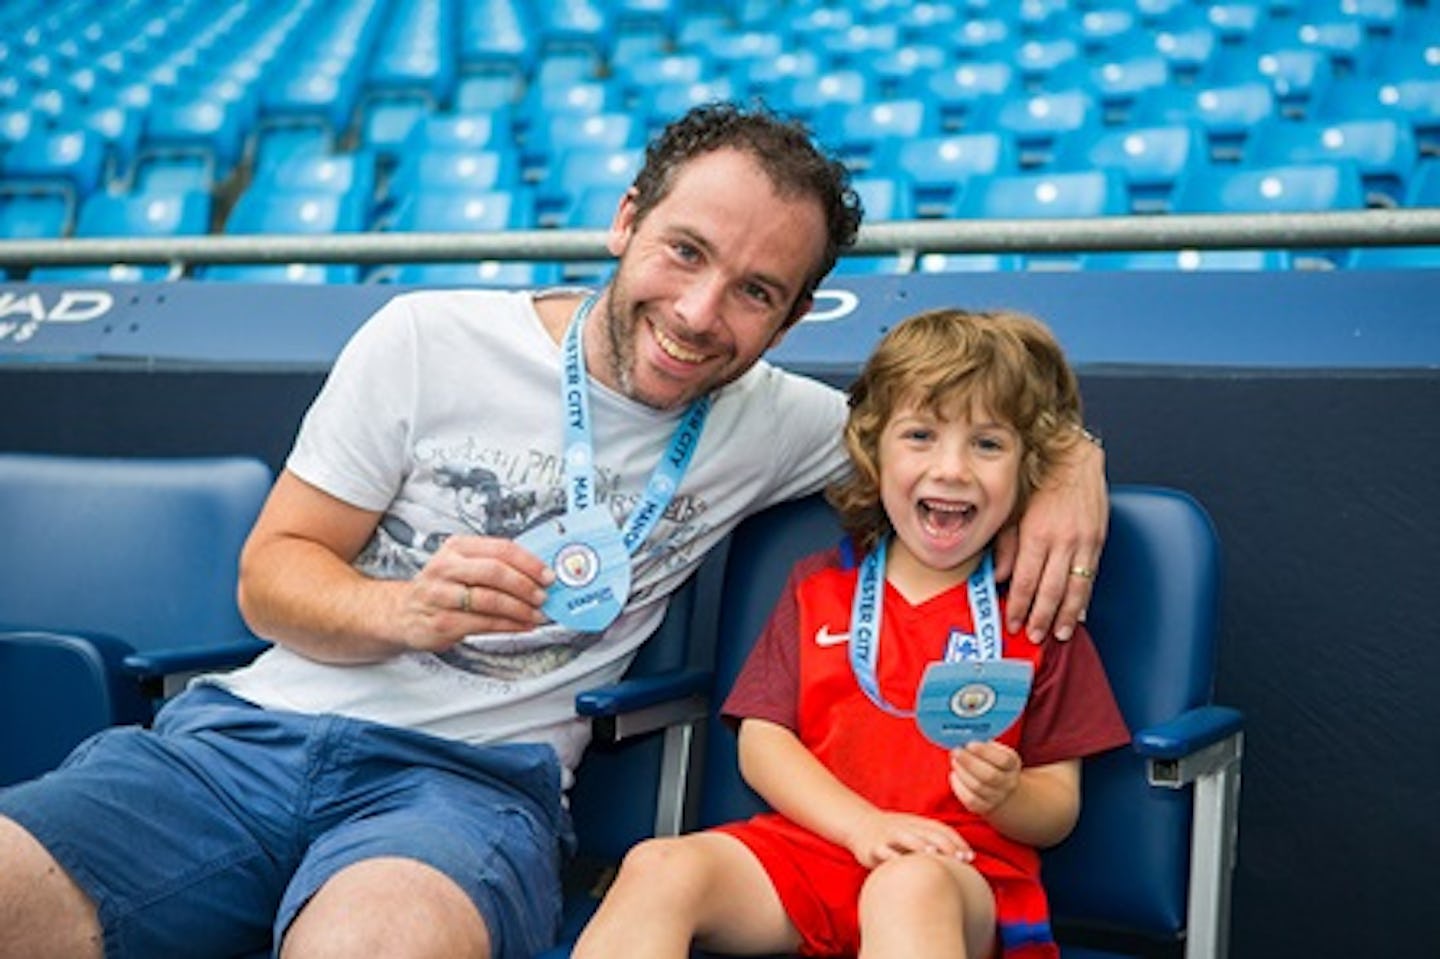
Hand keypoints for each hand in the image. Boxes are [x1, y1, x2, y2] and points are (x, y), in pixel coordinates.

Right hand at [399, 534, 553, 650]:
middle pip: (495, 572)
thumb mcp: (463, 565)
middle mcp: (447, 568)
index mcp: (458, 547)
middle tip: (543, 596)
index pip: (501, 548)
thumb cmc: (443, 587)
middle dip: (526, 586)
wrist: (404, 612)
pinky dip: (509, 625)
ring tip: (536, 614)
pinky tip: (522, 625)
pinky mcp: (443, 622)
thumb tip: (538, 574)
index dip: (529, 563)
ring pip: (490, 600)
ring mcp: (442, 596)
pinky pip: (484, 623)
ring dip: (520, 609)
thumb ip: (496, 565)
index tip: (548, 574)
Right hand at [844, 810, 973, 868]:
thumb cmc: (894, 833)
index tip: (970, 858)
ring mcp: (888, 836)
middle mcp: (905, 827)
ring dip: (919, 845)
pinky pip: (882, 850)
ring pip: (905, 838)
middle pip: (927, 833)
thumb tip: (965, 859)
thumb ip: (934, 840)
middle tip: (959, 860)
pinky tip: (899, 865)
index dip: (956, 841)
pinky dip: (890, 856)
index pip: (941, 829)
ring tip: (932, 855)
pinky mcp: (872, 846)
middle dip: (944, 845)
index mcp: (918, 823)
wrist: (859, 824)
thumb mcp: (914, 831)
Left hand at [949, 741, 1022, 816]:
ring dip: (962, 772)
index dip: (985, 752)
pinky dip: (959, 787)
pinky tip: (954, 776)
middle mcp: (1008, 783)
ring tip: (954, 761)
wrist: (1002, 790)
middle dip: (969, 762)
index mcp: (1012, 765)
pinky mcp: (984, 808)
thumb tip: (966, 735)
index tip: (970, 744)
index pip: (1004, 760)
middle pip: (989, 776)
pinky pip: (970, 800)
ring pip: (978, 788)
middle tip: (956, 751)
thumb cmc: (994, 764)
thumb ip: (985, 744)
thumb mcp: (997, 751)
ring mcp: (997, 797)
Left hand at [993, 438, 1107, 641]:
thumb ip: (1005, 545)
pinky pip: (1091, 576)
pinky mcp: (1098, 540)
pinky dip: (1084, 598)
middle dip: (1041, 618)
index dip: (1018, 606)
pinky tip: (1079, 613)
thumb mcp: (1011, 510)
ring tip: (1059, 634)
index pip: (1024, 581)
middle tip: (1034, 636)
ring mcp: (1083, 542)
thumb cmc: (1037, 481)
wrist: (1072, 458)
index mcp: (1036, 533)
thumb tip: (999, 576)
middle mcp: (1061, 541)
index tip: (1013, 622)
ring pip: (1075, 588)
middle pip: (1050, 590)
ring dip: (1067, 616)